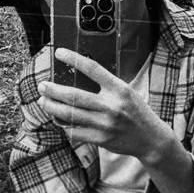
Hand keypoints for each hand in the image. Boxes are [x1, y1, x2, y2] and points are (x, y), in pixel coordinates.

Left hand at [41, 50, 169, 163]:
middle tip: (42, 86)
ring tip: (43, 101)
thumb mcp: (126, 92)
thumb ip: (105, 86)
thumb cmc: (136, 112)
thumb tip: (76, 79)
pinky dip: (63, 125)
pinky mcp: (101, 139)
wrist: (151, 139)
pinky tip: (58, 119)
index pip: (92, 68)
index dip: (73, 58)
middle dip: (53, 90)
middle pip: (74, 96)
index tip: (58, 53)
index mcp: (119, 89)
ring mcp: (105, 124)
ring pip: (70, 115)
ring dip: (52, 107)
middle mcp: (112, 106)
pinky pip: (75, 131)